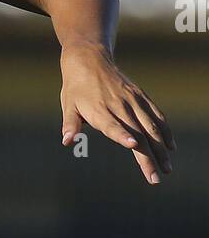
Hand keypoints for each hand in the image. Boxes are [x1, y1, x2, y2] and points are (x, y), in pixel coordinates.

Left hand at [59, 42, 174, 184]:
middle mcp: (118, 106)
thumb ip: (70, 124)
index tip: (133, 145)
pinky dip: (165, 131)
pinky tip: (170, 147)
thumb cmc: (76, 88)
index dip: (122, 135)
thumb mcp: (68, 105)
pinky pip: (156, 115)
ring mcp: (132, 101)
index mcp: (99, 110)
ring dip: (160, 149)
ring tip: (167, 168)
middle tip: (155, 179)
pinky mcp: (140, 97)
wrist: (90, 59)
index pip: (112, 125)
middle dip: (148, 157)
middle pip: (137, 134)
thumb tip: (67, 141)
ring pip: (151, 127)